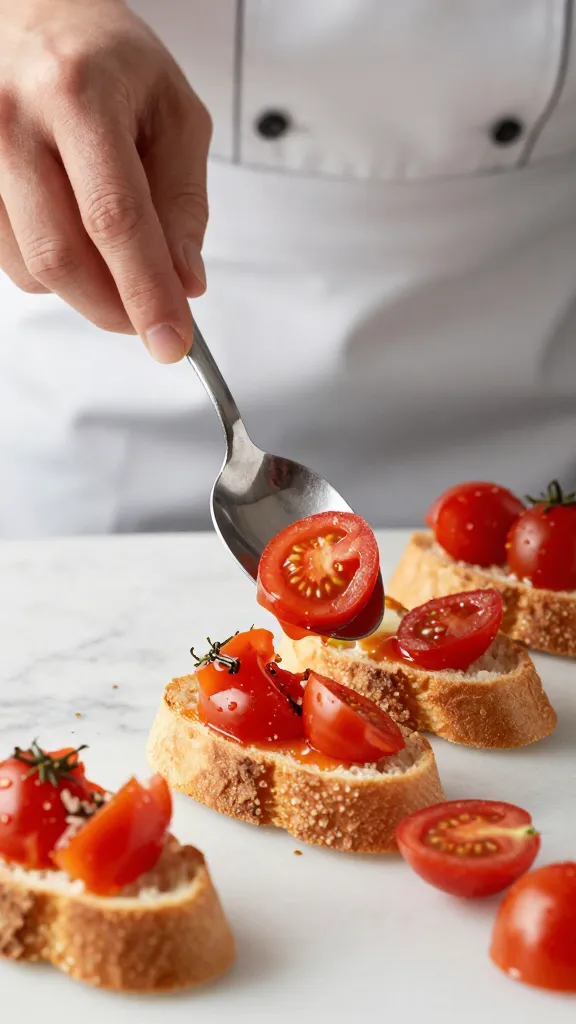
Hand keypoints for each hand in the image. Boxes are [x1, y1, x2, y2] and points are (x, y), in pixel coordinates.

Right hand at [0, 0, 211, 361]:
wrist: (32, 15)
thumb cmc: (105, 59)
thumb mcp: (173, 113)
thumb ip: (183, 201)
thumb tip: (184, 280)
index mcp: (78, 94)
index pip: (116, 218)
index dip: (145, 290)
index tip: (170, 340)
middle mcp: (14, 120)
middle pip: (63, 256)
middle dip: (115, 307)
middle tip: (150, 317)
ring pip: (31, 269)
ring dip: (84, 287)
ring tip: (111, 247)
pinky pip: (8, 261)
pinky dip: (51, 268)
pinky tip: (70, 230)